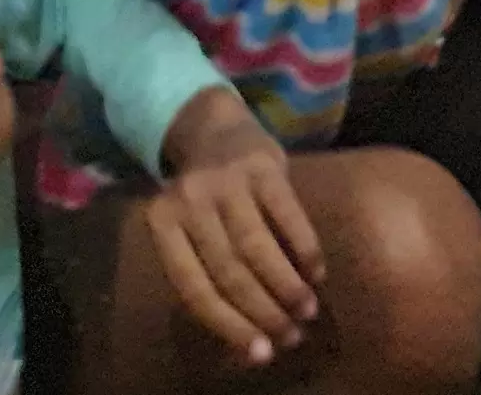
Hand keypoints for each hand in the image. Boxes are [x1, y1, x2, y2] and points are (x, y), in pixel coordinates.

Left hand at [151, 86, 323, 363]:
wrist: (215, 126)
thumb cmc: (205, 198)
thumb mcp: (191, 230)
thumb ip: (209, 273)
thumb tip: (251, 340)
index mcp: (163, 222)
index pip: (194, 287)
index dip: (229, 325)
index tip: (261, 354)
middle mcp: (189, 199)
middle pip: (228, 271)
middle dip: (263, 312)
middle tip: (291, 337)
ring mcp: (226, 179)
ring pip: (257, 248)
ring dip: (286, 287)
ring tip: (307, 312)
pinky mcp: (261, 164)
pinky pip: (288, 216)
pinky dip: (305, 249)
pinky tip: (317, 274)